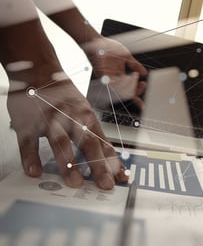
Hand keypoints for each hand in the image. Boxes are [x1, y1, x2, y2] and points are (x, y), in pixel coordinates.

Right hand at [7, 66, 127, 188]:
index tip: (120, 177)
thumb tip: (111, 160)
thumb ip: (96, 137)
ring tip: (75, 182)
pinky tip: (34, 172)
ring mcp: (49, 121)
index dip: (112, 161)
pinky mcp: (28, 124)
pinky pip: (29, 142)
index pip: (103, 143)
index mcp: (87, 118)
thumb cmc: (65, 98)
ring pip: (60, 142)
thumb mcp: (86, 113)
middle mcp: (71, 119)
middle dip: (98, 165)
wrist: (40, 72)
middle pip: (87, 143)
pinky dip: (31, 157)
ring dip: (68, 163)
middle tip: (105, 184)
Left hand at [83, 37, 146, 108]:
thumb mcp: (127, 57)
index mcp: (121, 76)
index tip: (143, 102)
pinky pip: (112, 86)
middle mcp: (114, 80)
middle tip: (143, 84)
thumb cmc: (110, 48)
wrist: (98, 42)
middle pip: (126, 93)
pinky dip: (121, 84)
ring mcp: (108, 79)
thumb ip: (135, 65)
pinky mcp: (102, 76)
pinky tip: (127, 78)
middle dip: (136, 91)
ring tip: (136, 78)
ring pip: (120, 91)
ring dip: (130, 87)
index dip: (137, 96)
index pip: (129, 90)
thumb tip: (144, 73)